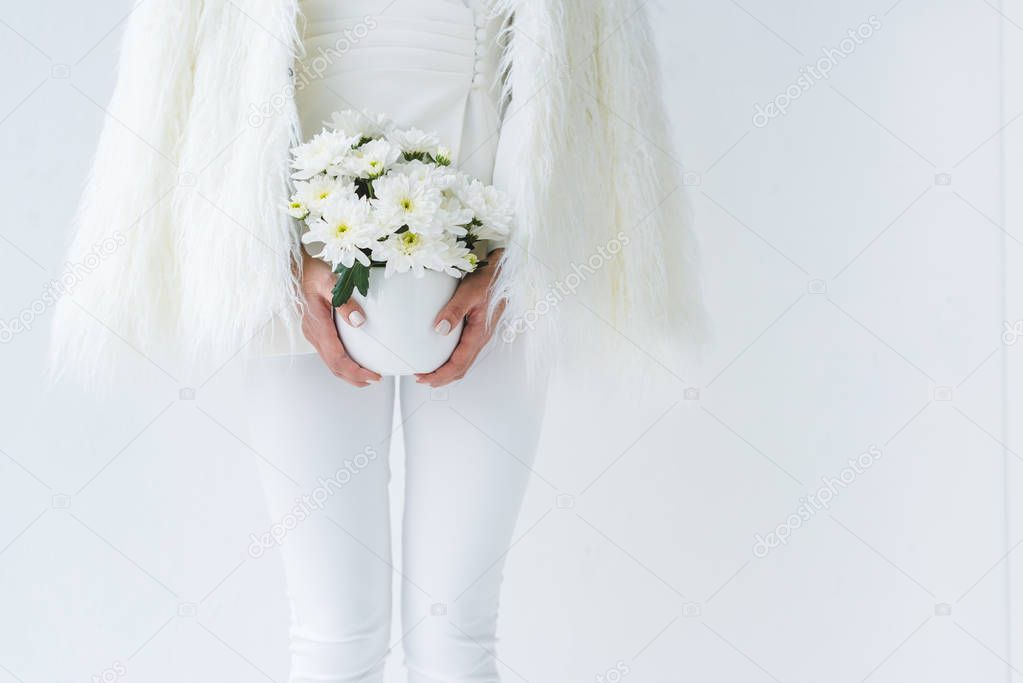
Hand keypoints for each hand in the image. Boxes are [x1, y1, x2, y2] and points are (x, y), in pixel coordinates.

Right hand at [300, 254, 381, 387]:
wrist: (295, 269)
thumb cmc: (312, 274)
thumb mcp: (330, 282)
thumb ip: (344, 302)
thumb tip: (359, 321)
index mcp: (318, 327)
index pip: (338, 359)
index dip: (356, 372)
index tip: (373, 375)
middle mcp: (314, 334)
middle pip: (334, 367)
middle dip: (354, 377)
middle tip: (374, 379)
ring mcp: (313, 334)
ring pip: (330, 362)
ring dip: (348, 373)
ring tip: (366, 376)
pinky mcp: (315, 331)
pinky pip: (329, 353)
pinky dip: (342, 362)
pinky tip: (353, 359)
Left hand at [416, 250, 505, 387]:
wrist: (503, 271)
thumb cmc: (488, 279)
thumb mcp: (469, 292)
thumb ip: (454, 310)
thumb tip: (439, 330)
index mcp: (480, 334)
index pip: (459, 364)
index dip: (440, 375)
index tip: (423, 377)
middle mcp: (481, 338)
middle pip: (461, 369)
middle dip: (441, 378)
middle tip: (420, 379)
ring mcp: (479, 335)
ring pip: (463, 362)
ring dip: (446, 371)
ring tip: (428, 371)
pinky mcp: (477, 330)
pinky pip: (464, 352)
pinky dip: (451, 360)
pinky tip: (440, 354)